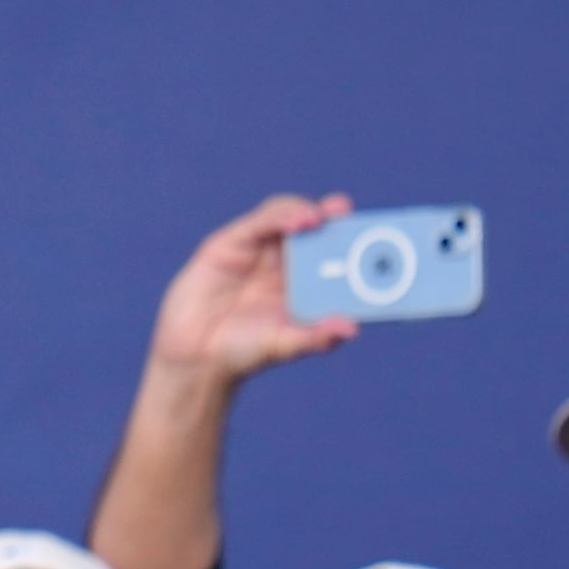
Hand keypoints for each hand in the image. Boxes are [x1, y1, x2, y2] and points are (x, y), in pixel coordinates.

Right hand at [148, 194, 359, 389]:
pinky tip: (296, 222)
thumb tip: (352, 329)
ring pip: (288, 216)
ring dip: (306, 212)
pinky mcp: (230, 242)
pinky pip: (259, 222)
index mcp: (305, 283)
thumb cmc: (243, 351)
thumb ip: (315, 337)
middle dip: (334, 217)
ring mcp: (258, 249)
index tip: (375, 236)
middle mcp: (285, 262)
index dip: (353, 240)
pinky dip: (279, 216)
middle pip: (315, 227)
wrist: (193, 356)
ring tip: (319, 219)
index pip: (335, 253)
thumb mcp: (284, 345)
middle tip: (347, 215)